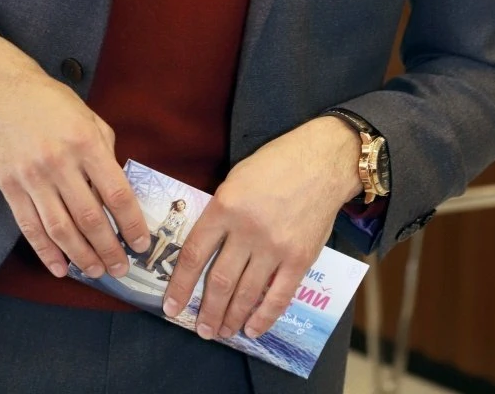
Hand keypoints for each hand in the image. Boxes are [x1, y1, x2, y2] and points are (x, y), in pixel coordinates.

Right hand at [0, 34, 149, 278]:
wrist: (3, 94)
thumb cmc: (53, 104)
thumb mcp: (90, 119)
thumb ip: (105, 154)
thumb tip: (116, 191)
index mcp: (85, 143)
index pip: (116, 193)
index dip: (131, 223)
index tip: (142, 243)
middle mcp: (59, 163)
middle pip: (89, 218)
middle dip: (109, 249)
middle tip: (121, 269)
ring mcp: (32, 178)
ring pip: (60, 229)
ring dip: (81, 257)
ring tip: (97, 272)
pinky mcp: (9, 188)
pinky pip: (30, 228)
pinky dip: (46, 253)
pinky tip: (61, 268)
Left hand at [163, 116, 360, 340]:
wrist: (322, 161)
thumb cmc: (276, 164)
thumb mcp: (236, 178)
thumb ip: (221, 211)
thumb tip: (206, 246)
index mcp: (225, 206)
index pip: (196, 253)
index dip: (181, 284)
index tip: (172, 306)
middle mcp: (247, 230)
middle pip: (220, 280)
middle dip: (207, 311)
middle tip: (202, 330)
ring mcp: (275, 247)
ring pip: (246, 293)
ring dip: (231, 318)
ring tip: (222, 332)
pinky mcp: (299, 258)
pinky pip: (279, 296)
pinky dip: (264, 317)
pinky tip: (253, 330)